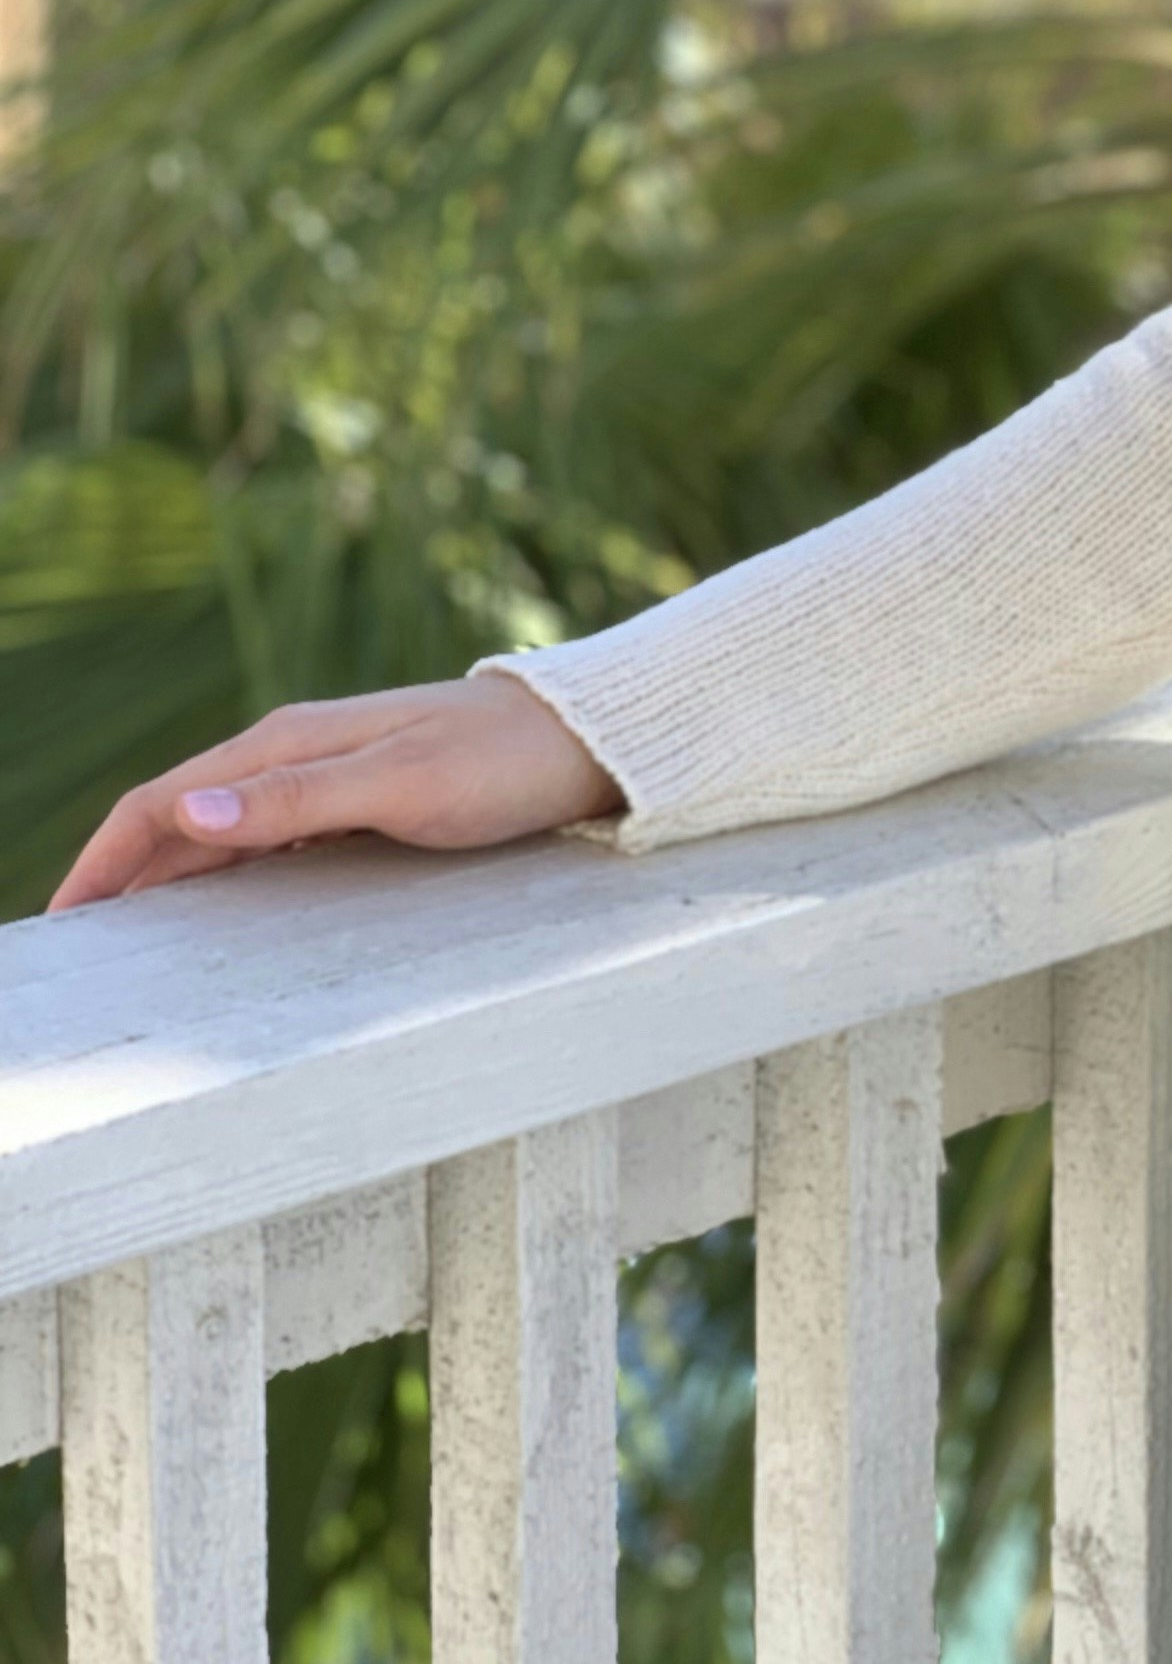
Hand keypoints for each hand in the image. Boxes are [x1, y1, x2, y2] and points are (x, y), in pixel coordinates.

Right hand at [42, 670, 626, 910]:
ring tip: (127, 947)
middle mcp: (297, 753)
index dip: (102, 859)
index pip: (162, 801)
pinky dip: (224, 878)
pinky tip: (218, 919)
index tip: (62, 924)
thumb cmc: (503, 760)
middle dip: (120, 877)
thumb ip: (299, 800)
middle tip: (78, 953)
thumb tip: (188, 817)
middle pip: (179, 819)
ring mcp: (329, 776)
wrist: (589, 739)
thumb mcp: (401, 785)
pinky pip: (267, 844)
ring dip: (167, 881)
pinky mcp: (362, 801)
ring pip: (221, 834)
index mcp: (288, 742)